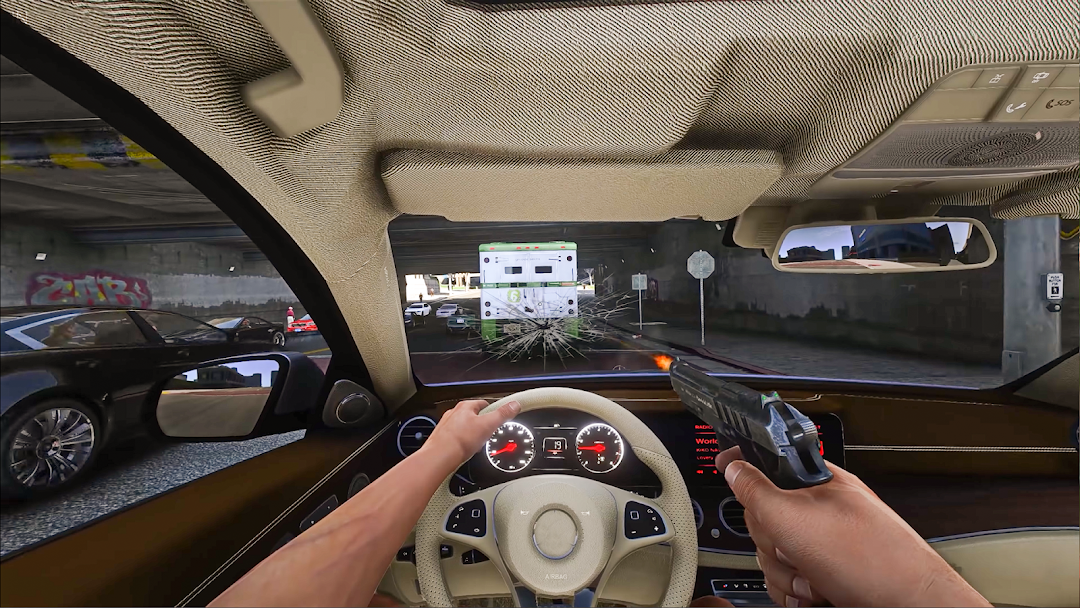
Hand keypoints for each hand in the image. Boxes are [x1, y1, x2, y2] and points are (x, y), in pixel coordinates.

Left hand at [421, 399, 520, 466]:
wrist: (440, 457)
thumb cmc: (459, 440)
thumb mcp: (488, 425)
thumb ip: (502, 414)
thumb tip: (514, 405)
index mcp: (465, 406)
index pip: (484, 403)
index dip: (493, 411)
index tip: (498, 417)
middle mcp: (454, 413)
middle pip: (474, 416)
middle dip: (482, 425)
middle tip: (488, 434)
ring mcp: (447, 426)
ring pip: (465, 428)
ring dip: (472, 435)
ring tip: (477, 444)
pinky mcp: (442, 438)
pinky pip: (457, 438)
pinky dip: (463, 444)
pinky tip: (466, 450)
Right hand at [716, 447, 989, 607]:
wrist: (909, 606)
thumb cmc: (875, 560)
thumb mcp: (797, 518)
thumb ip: (757, 489)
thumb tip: (734, 467)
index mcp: (816, 483)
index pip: (766, 462)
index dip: (745, 465)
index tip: (724, 463)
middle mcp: (818, 511)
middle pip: (761, 517)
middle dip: (770, 541)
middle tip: (793, 547)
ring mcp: (822, 545)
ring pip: (771, 553)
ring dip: (784, 572)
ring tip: (814, 577)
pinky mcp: (823, 575)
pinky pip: (786, 579)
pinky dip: (794, 592)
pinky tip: (816, 593)